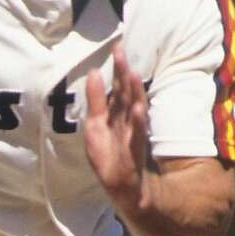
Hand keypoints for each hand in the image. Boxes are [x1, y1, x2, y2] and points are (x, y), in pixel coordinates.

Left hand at [84, 45, 147, 214]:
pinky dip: (138, 123)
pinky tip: (139, 110)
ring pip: (134, 110)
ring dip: (134, 93)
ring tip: (133, 74)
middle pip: (126, 94)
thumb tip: (95, 71)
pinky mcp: (133, 152)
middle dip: (124, 74)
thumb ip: (96, 100)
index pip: (119, 88)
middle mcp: (127, 122)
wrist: (124, 189)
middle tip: (121, 51)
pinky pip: (137, 135)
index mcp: (117, 114)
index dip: (118, 69)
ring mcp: (132, 136)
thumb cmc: (109, 157)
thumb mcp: (96, 126)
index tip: (117, 46)